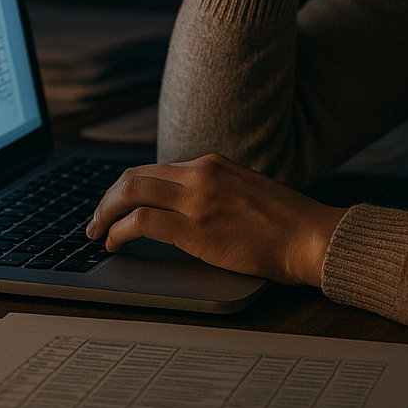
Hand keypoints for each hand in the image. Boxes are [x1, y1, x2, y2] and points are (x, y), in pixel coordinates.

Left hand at [85, 152, 349, 287]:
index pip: (155, 169)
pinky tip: (115, 244)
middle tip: (95, 219)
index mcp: (213, 163)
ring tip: (96, 233)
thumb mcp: (245, 191)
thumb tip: (183, 207)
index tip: (117, 206)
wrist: (312, 237)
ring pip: (130, 194)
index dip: (127, 189)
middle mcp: (201, 174)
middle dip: (107, 198)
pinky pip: (141, 224)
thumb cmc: (287, 224)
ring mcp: (197, 200)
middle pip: (134, 176)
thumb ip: (214, 191)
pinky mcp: (195, 229)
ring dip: (104, 213)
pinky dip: (119, 232)